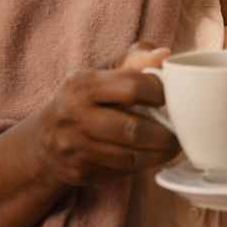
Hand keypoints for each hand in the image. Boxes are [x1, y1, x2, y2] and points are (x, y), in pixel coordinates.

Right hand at [27, 42, 178, 186]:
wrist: (45, 137)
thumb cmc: (87, 97)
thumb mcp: (104, 71)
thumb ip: (136, 59)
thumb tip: (165, 54)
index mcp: (83, 84)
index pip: (133, 87)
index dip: (161, 92)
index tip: (174, 97)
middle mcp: (74, 116)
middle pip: (132, 129)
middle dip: (164, 134)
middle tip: (181, 133)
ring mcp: (74, 147)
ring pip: (129, 157)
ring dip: (159, 153)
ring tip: (173, 146)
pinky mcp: (78, 172)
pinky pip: (120, 172)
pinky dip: (141, 165)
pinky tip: (152, 156)